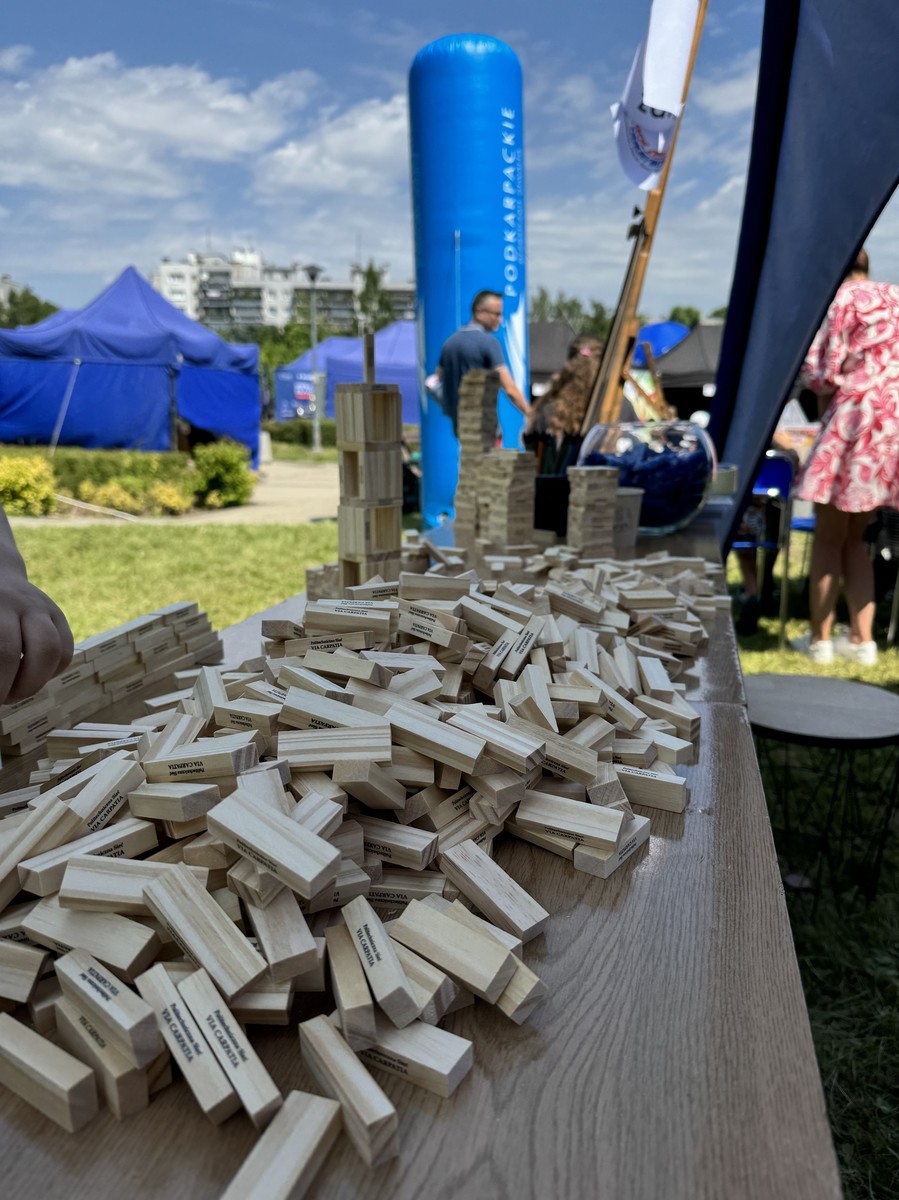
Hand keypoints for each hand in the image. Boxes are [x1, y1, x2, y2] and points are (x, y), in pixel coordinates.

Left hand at [0, 574, 73, 704]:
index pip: (5, 652)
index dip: (0, 683)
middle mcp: (25, 605)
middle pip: (41, 651)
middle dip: (22, 687)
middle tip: (3, 699)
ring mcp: (46, 609)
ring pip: (58, 652)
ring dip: (38, 682)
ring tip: (16, 691)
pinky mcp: (59, 616)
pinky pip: (66, 652)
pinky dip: (50, 672)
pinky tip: (28, 675)